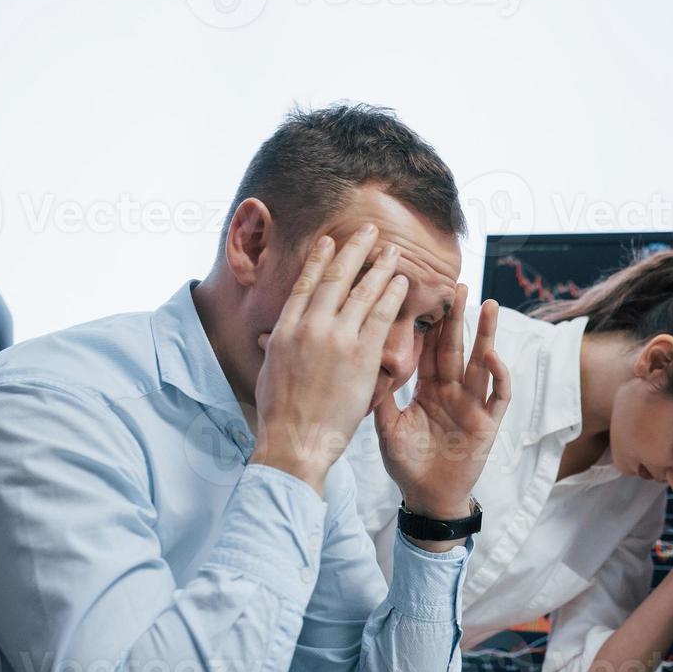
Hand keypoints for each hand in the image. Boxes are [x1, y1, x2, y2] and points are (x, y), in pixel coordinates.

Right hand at [249, 227, 407, 493]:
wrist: (296, 440)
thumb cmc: (281, 415)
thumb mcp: (270, 372)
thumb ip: (277, 347)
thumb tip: (273, 337)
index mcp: (286, 329)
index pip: (306, 284)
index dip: (320, 259)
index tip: (330, 241)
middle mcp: (310, 326)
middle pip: (335, 278)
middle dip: (354, 250)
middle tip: (369, 231)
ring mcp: (336, 338)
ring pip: (362, 292)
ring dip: (379, 267)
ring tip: (393, 251)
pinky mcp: (361, 355)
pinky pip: (381, 317)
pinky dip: (392, 296)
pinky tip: (402, 283)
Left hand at [375, 291, 509, 520]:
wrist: (426, 498)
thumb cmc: (407, 465)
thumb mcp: (387, 428)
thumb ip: (382, 397)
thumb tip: (363, 362)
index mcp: (427, 389)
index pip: (428, 349)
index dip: (429, 323)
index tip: (424, 293)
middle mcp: (451, 391)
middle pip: (455, 347)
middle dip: (458, 317)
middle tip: (460, 285)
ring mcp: (471, 405)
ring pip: (481, 363)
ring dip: (486, 335)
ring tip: (489, 304)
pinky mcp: (488, 423)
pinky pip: (497, 395)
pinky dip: (497, 375)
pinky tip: (491, 355)